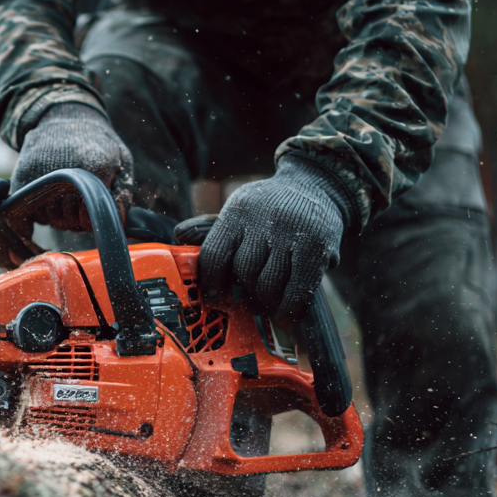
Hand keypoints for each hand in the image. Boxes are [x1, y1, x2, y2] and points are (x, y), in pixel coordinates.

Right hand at [10, 103, 133, 231]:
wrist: (66, 113)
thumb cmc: (99, 143)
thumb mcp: (122, 161)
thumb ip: (123, 195)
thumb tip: (119, 223)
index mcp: (95, 168)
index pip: (88, 218)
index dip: (90, 220)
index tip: (91, 211)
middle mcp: (65, 171)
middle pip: (66, 222)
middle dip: (73, 221)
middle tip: (77, 206)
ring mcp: (40, 173)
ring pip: (46, 218)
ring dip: (56, 216)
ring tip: (64, 199)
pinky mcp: (22, 174)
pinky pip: (29, 209)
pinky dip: (38, 211)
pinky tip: (49, 197)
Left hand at [197, 154, 353, 320]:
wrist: (315, 184)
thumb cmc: (269, 206)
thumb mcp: (240, 208)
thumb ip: (211, 226)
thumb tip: (179, 235)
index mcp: (237, 211)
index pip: (214, 254)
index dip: (211, 282)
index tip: (213, 298)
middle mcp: (263, 220)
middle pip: (243, 272)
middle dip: (246, 292)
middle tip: (249, 303)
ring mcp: (292, 233)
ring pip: (269, 284)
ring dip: (267, 302)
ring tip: (269, 305)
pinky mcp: (317, 247)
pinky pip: (298, 289)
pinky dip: (291, 307)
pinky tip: (288, 313)